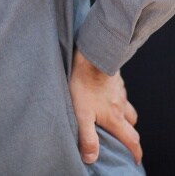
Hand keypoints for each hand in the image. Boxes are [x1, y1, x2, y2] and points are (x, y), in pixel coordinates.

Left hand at [69, 50, 140, 164]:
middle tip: (123, 139)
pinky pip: (120, 92)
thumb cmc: (84, 84)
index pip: (131, 140)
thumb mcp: (82, 114)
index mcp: (115, 118)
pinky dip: (116, 98)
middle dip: (129, 134)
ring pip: (127, 107)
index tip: (134, 159)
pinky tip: (104, 94)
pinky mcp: (114, 79)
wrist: (91, 57)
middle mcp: (121, 106)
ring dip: (124, 115)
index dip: (135, 152)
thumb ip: (87, 137)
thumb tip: (91, 158)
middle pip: (132, 125)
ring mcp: (119, 91)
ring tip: (112, 117)